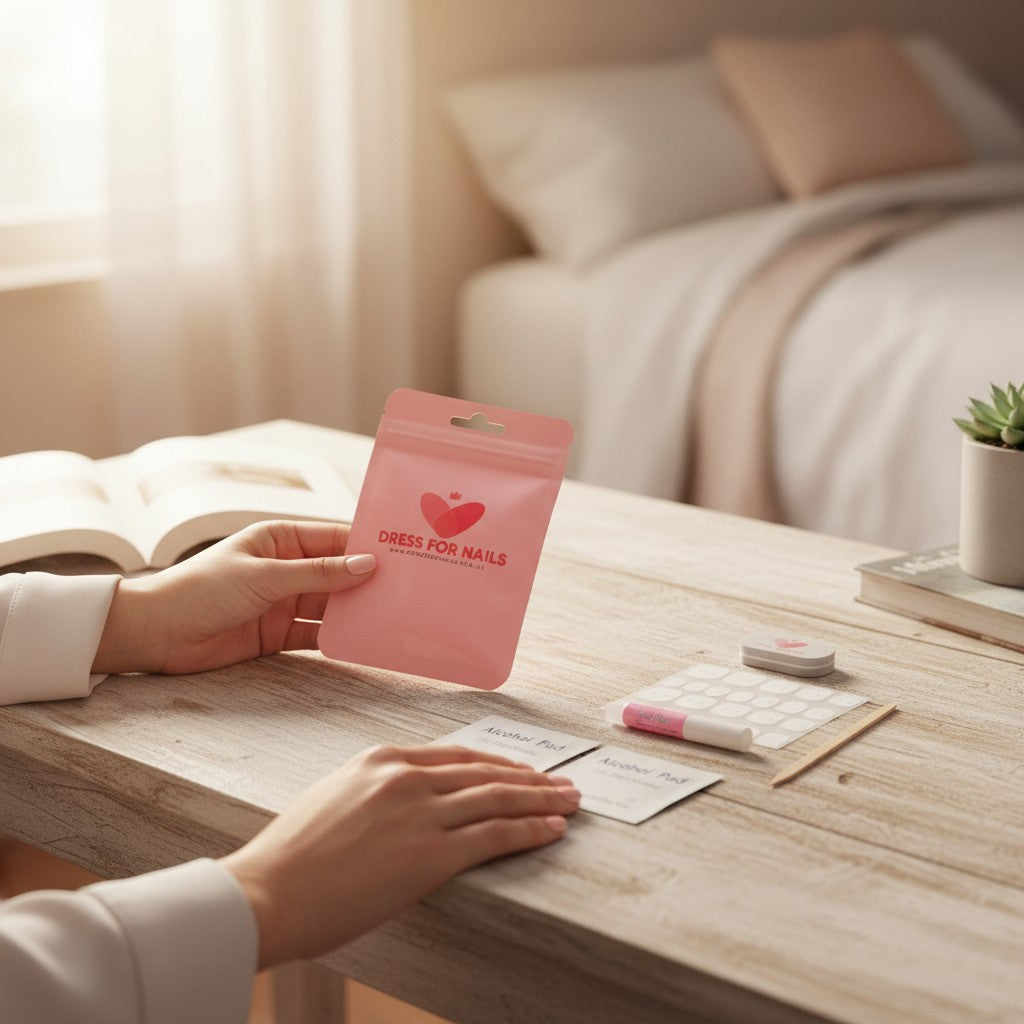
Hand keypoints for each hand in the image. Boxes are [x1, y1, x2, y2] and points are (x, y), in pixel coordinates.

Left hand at [92, 520, 374, 674]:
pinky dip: (339, 637)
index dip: (366, 545)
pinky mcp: (279, 633)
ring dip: (356, 611)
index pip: (333, 538)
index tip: (401, 552)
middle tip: (408, 588)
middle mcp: (286, 567)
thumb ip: (317, 573)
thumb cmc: (201, 590)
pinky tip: (363, 640)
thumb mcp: (264, 576)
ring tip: (393, 616)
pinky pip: (318, 633)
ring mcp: (284, 601)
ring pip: (332, 604)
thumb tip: (366, 565)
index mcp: (280, 538)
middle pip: (338, 573)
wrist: (157, 634)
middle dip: (368, 581)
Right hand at [220, 744, 580, 967]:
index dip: (496, 762)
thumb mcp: (334, 799)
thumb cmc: (290, 858)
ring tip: (569, 801)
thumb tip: (404, 804)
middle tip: (562, 782)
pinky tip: (551, 830)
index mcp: (381, 759)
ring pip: (498, 797)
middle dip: (529, 778)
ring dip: (542, 799)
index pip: (457, 755)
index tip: (520, 769)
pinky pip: (494, 835)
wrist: (267, 893)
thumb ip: (375, 792)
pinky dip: (529, 830)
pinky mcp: (430, 854)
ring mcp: (420, 813)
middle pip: (485, 771)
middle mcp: (406, 777)